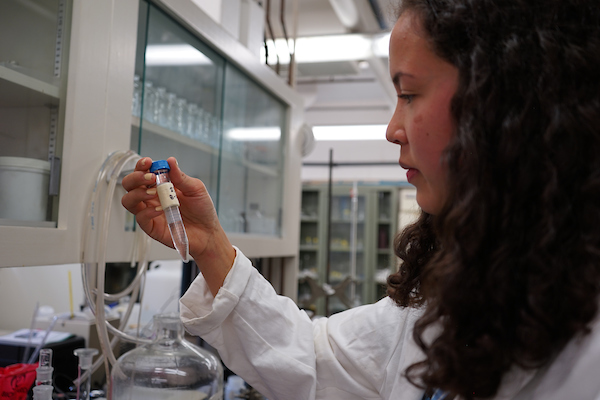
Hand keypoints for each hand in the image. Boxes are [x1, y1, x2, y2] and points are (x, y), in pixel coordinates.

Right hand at [121, 157, 234, 294]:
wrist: (208, 232)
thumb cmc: (202, 209)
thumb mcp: (195, 189)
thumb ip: (181, 177)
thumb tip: (170, 161)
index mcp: (160, 185)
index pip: (142, 172)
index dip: (141, 165)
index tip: (148, 162)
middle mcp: (151, 197)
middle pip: (129, 184)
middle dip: (136, 178)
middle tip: (150, 178)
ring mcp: (149, 212)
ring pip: (128, 201)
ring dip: (138, 193)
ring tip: (154, 192)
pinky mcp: (151, 227)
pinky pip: (140, 218)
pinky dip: (148, 212)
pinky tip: (160, 210)